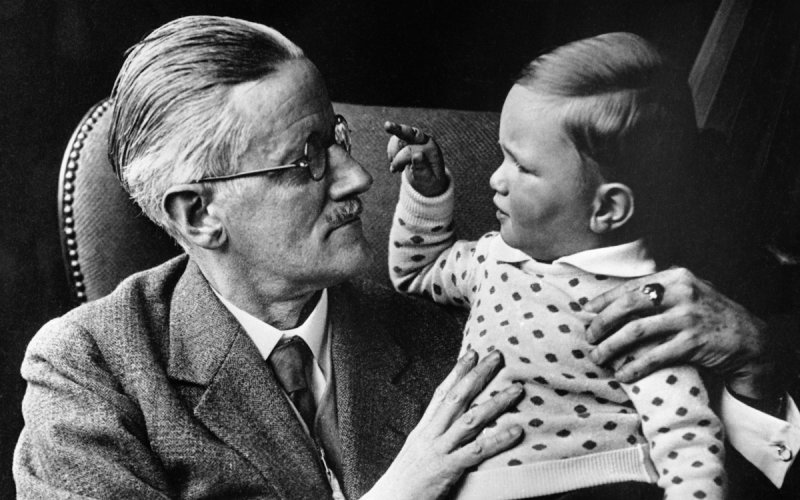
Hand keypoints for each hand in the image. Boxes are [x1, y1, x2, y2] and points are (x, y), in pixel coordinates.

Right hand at [364, 349, 523, 499]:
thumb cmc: (406, 481)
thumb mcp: (416, 451)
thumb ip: (433, 436)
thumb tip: (451, 424)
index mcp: (423, 429)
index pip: (441, 393)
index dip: (457, 372)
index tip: (471, 353)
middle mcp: (430, 434)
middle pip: (457, 398)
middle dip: (478, 375)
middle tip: (497, 356)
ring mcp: (438, 450)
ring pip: (471, 420)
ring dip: (496, 403)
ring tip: (516, 391)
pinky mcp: (447, 469)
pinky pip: (477, 451)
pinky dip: (498, 440)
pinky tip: (516, 431)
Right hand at [384, 121, 447, 196]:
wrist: (428, 182)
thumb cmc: (429, 182)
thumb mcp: (427, 180)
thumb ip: (423, 168)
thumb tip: (417, 155)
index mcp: (431, 149)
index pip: (411, 149)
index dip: (400, 160)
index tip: (397, 171)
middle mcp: (424, 141)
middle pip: (409, 132)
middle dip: (397, 129)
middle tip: (387, 125)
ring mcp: (416, 139)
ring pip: (399, 138)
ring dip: (392, 152)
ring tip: (394, 168)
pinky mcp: (408, 141)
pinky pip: (395, 140)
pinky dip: (391, 151)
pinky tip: (393, 163)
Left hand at [583, 267, 777, 398]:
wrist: (750, 338)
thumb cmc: (709, 315)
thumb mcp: (688, 292)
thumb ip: (658, 292)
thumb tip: (612, 302)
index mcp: (675, 277)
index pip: (630, 287)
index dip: (604, 300)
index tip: (587, 311)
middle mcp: (680, 292)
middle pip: (627, 306)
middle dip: (602, 323)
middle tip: (589, 337)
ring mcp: (687, 318)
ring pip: (636, 331)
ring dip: (612, 347)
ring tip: (598, 357)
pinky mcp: (693, 342)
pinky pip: (655, 356)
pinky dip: (634, 367)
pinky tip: (622, 374)